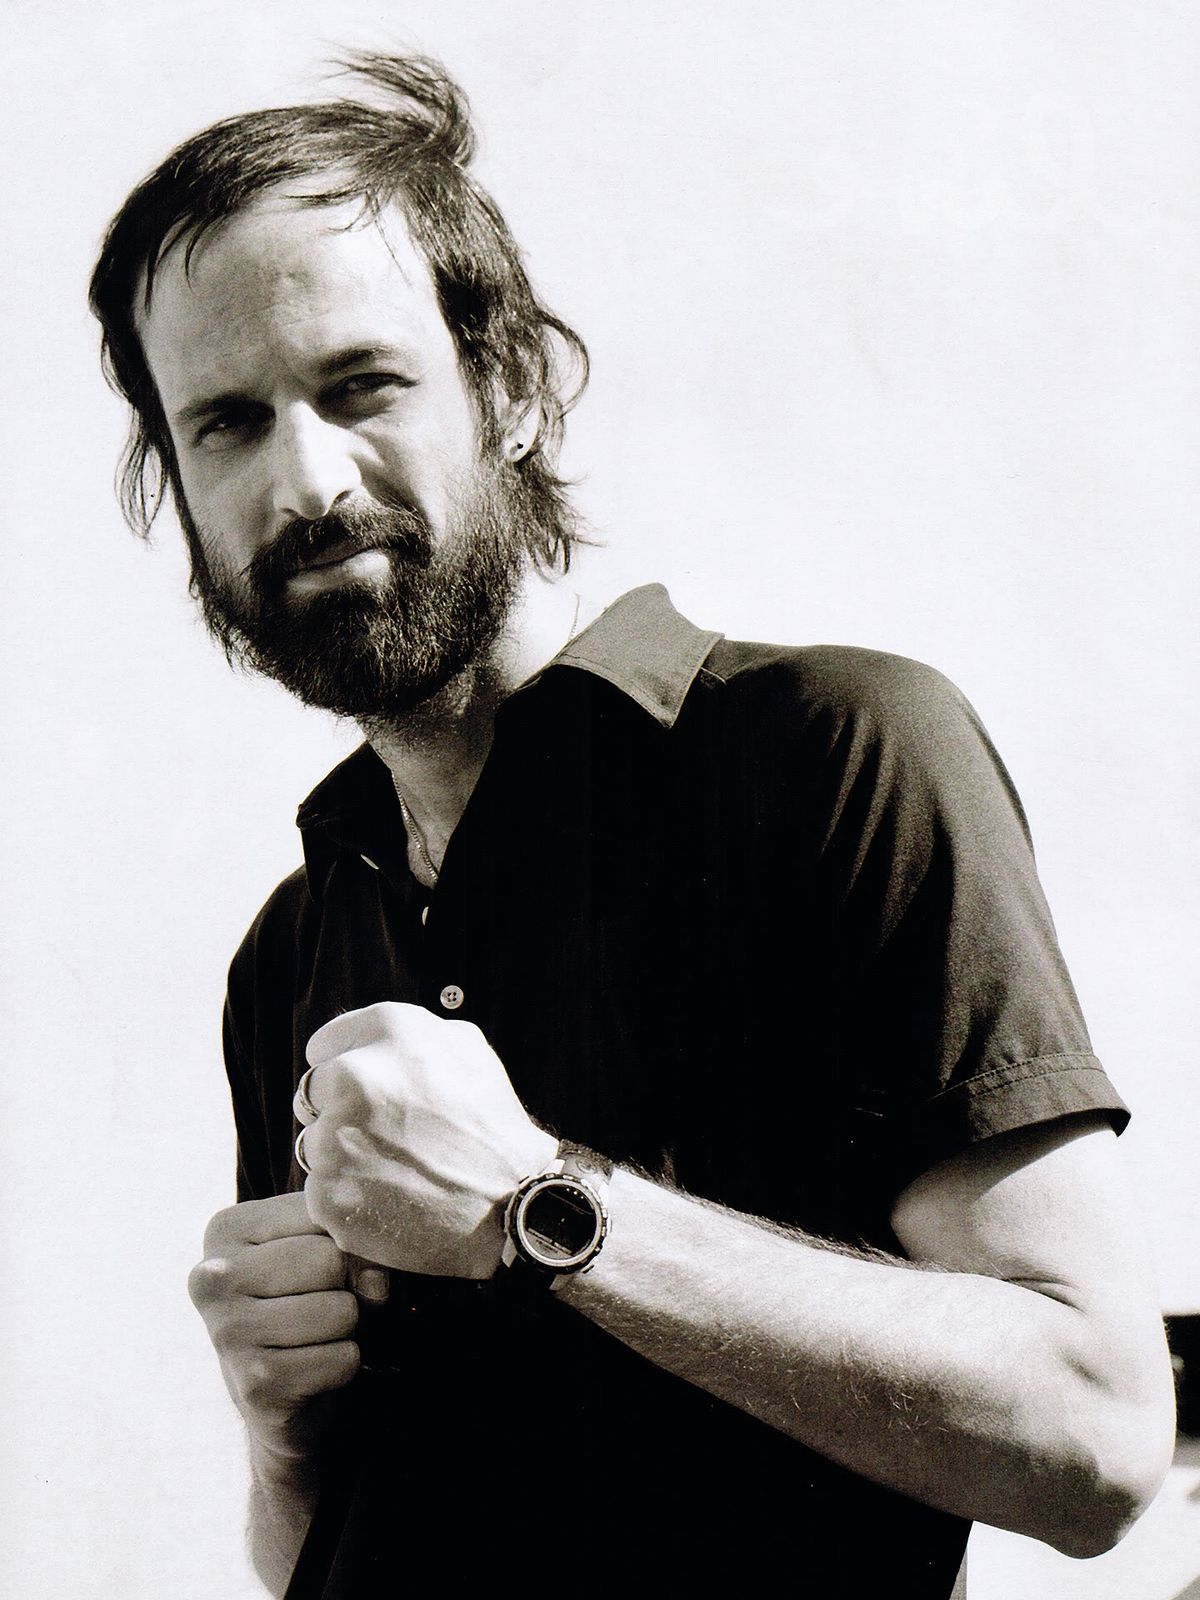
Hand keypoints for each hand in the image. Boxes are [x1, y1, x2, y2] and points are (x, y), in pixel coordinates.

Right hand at [188, 1193, 380, 1468]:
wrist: (275, 1393)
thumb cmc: (301, 1300)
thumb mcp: (320, 1250)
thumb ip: (353, 1244)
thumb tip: (377, 1280)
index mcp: (226, 1229)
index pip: (322, 1211)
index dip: (345, 1239)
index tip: (325, 1262)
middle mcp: (213, 1277)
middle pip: (330, 1260)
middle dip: (347, 1286)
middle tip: (321, 1304)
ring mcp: (228, 1332)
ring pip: (341, 1311)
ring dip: (347, 1328)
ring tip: (316, 1335)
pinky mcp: (255, 1384)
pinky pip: (342, 1359)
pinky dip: (343, 1365)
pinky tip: (313, 1368)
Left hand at [298, 1002, 557, 1276]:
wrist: (511, 1208)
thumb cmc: (493, 1128)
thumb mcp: (471, 1051)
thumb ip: (417, 1032)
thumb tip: (375, 1039)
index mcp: (390, 1032)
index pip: (325, 1045)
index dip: (346, 1068)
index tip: (366, 1093)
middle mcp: (354, 1075)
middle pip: (313, 1094)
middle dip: (340, 1111)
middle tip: (386, 1137)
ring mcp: (335, 1137)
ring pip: (315, 1144)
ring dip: (342, 1156)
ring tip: (394, 1171)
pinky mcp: (327, 1193)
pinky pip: (320, 1191)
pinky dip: (347, 1198)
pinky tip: (388, 1202)